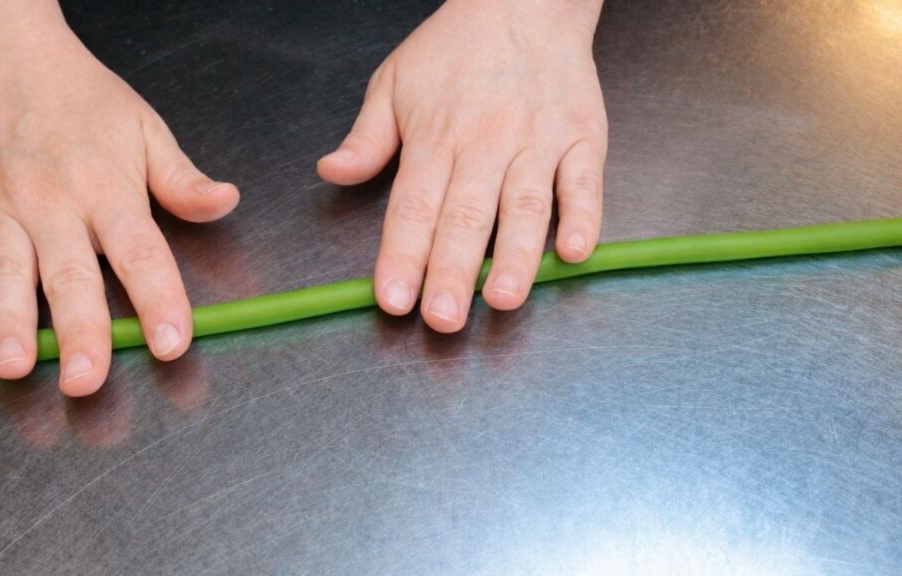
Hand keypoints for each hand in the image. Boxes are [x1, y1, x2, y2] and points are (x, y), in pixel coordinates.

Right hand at [0, 14, 238, 395]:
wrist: (12, 61)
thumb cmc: (87, 103)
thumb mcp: (147, 131)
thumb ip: (183, 180)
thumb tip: (227, 202)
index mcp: (108, 189)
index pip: (140, 253)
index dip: (158, 299)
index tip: (172, 342)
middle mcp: (54, 205)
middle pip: (69, 276)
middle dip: (78, 332)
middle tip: (85, 380)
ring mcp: (3, 211)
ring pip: (6, 274)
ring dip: (8, 322)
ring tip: (12, 366)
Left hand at [318, 0, 606, 331]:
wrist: (524, 0)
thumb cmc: (455, 48)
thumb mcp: (394, 82)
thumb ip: (367, 137)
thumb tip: (331, 173)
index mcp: (435, 136)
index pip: (413, 206)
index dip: (402, 256)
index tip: (392, 300)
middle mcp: (486, 142)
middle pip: (465, 217)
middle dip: (451, 272)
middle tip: (442, 319)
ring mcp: (537, 141)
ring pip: (524, 207)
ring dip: (514, 257)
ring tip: (501, 300)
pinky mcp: (582, 138)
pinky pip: (584, 182)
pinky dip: (583, 217)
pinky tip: (574, 252)